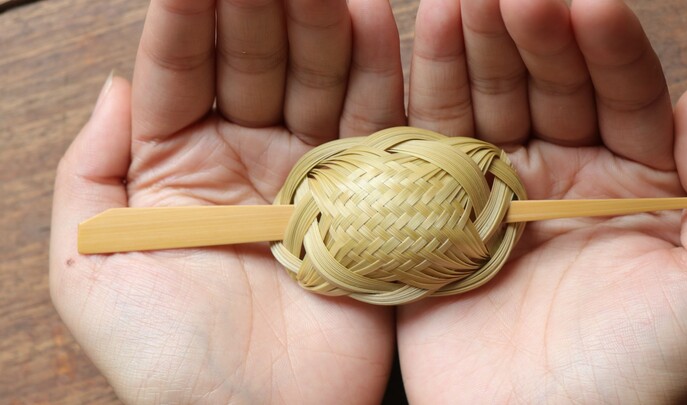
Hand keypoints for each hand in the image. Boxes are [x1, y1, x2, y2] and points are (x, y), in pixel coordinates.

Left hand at [50, 0, 405, 402]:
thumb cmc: (166, 361)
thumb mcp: (91, 271)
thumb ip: (88, 174)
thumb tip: (115, 85)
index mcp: (174, 168)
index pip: (179, 70)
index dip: (188, 15)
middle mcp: (244, 160)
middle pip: (253, 63)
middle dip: (263, 7)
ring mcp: (307, 176)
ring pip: (315, 83)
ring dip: (322, 27)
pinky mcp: (362, 199)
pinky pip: (369, 127)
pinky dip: (376, 77)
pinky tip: (375, 23)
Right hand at [398, 0, 686, 401]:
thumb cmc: (630, 373)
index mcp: (629, 185)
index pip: (622, 95)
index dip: (605, 48)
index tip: (584, 2)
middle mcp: (561, 177)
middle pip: (549, 87)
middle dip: (531, 38)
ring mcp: (494, 190)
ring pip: (488, 103)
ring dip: (473, 52)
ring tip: (457, 3)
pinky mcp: (437, 211)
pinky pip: (434, 145)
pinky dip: (425, 97)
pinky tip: (420, 48)